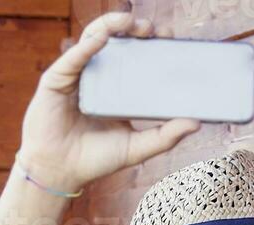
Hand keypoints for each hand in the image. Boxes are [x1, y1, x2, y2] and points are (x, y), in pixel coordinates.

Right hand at [15, 11, 201, 193]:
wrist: (60, 173)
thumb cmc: (94, 160)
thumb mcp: (137, 148)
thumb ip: (166, 137)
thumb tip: (197, 122)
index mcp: (117, 88)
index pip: (137, 56)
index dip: (153, 43)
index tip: (172, 38)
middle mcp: (97, 76)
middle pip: (118, 41)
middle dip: (136, 28)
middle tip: (154, 30)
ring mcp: (77, 75)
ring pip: (94, 39)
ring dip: (112, 24)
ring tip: (130, 21)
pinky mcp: (57, 80)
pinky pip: (73, 58)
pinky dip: (88, 45)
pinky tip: (104, 38)